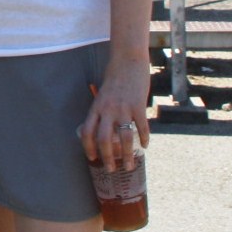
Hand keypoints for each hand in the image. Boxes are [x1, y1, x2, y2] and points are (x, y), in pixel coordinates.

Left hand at [79, 57, 150, 171]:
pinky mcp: (138, 106)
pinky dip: (143, 139)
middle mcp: (107, 110)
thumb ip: (102, 111)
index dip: (88, 147)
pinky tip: (144, 146)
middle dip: (106, 157)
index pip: (87, 132)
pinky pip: (141, 127)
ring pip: (123, 138)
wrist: (127, 62)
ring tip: (129, 165)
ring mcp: (123, 108)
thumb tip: (104, 129)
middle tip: (110, 169)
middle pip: (103, 139)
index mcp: (96, 107)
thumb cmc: (114, 78)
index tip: (92, 158)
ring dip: (126, 155)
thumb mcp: (102, 95)